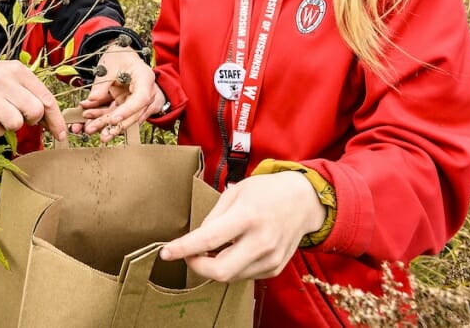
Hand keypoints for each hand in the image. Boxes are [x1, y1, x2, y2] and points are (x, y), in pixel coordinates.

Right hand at [0, 58, 65, 140]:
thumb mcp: (15, 77)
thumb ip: (33, 94)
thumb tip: (52, 123)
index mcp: (18, 70)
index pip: (46, 98)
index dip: (56, 120)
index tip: (60, 134)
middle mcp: (2, 80)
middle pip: (34, 111)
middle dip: (32, 120)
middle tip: (22, 116)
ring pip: (14, 123)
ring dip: (12, 126)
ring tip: (3, 115)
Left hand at [75, 45, 160, 141]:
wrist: (123, 54)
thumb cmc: (120, 55)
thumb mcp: (110, 64)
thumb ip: (102, 82)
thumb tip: (92, 99)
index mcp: (145, 78)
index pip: (140, 98)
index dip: (127, 111)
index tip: (113, 120)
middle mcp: (145, 92)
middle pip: (132, 113)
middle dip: (114, 125)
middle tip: (100, 134)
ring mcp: (137, 100)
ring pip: (122, 116)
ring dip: (105, 123)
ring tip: (89, 128)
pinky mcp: (127, 104)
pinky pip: (114, 112)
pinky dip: (101, 115)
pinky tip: (88, 116)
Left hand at [158, 171, 326, 281]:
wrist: (303, 201)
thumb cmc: (266, 192)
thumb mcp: (236, 192)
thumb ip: (214, 218)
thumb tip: (196, 240)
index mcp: (247, 216)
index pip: (209, 239)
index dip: (183, 249)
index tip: (166, 253)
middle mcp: (261, 241)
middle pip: (220, 271)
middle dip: (197, 266)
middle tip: (189, 254)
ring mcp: (270, 258)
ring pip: (230, 277)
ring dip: (214, 266)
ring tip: (213, 248)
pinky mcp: (275, 268)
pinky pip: (244, 275)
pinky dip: (231, 266)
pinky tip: (233, 250)